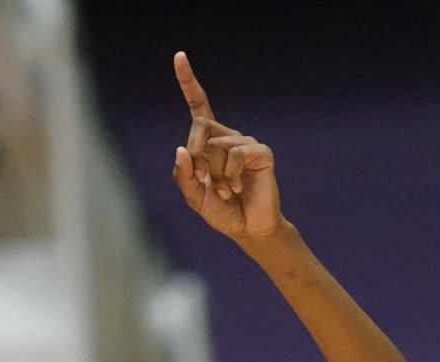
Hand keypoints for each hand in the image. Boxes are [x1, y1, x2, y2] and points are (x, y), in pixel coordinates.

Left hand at [171, 51, 283, 241]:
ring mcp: (245, 142)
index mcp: (210, 143)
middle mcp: (228, 137)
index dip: (188, 82)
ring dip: (214, 175)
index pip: (199, 106)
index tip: (180, 56)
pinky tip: (237, 188)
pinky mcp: (260, 152)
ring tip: (226, 192)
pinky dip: (230, 175)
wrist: (248, 228)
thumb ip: (183, 175)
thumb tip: (181, 149)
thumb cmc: (223, 212)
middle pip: (200, 124)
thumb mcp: (194, 197)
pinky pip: (236, 154)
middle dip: (195, 154)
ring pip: (216, 146)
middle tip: (204, 181)